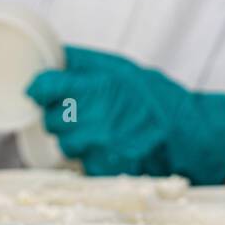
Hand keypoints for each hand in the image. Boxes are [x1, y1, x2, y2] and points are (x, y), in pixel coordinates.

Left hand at [25, 46, 224, 184]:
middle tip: (80, 111)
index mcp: (97, 87)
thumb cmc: (154, 99)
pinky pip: (80, 162)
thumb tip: (51, 54)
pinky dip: (89, 155)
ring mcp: (98, 147)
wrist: (185, 136)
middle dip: (58, 114)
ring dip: (73, 137)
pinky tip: (108, 146)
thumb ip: (82, 62)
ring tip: (98, 129)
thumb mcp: (120, 68)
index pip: (43, 87)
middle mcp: (94, 118)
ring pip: (63, 143)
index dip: (39, 88)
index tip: (40, 89)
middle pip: (50, 119)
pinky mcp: (102, 170)